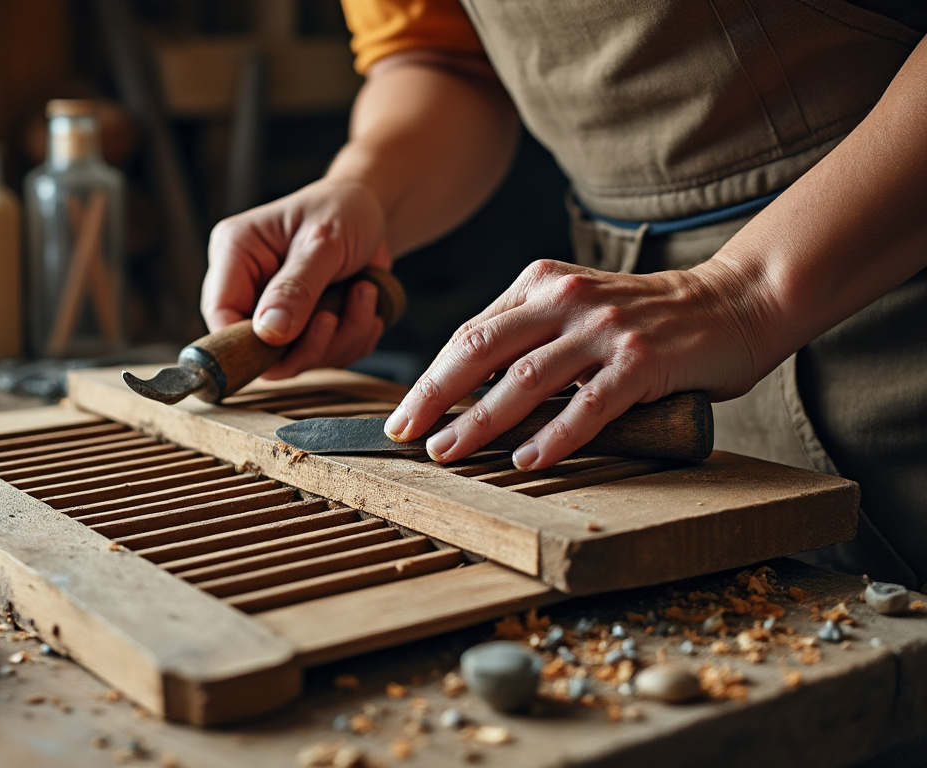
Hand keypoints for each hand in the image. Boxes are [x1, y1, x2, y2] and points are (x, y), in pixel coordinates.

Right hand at [202, 178, 393, 378]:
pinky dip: (350, 339)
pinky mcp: (301, 326)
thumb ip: (296, 288)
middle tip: (336, 317)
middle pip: (255, 346)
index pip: (219, 311)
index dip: (248, 340)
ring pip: (292, 359)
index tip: (288, 344)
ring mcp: (274, 309)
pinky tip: (365, 304)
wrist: (374, 211)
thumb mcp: (324, 243)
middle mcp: (247, 284)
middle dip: (306, 345)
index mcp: (236, 252)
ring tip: (364, 296)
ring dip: (338, 340)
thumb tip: (269, 333)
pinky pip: (320, 356)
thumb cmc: (345, 210)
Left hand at [384, 259, 771, 469]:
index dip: (431, 378)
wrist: (733, 303)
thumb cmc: (645, 319)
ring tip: (451, 452)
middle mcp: (567, 300)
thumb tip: (466, 393)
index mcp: (541, 284)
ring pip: (526, 379)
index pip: (470, 334)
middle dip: (437, 396)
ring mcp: (605, 329)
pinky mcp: (643, 361)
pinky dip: (554, 436)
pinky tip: (527, 461)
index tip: (404, 416)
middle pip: (482, 349)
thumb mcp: (576, 309)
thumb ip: (529, 336)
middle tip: (407, 434)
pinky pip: (588, 406)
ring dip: (481, 421)